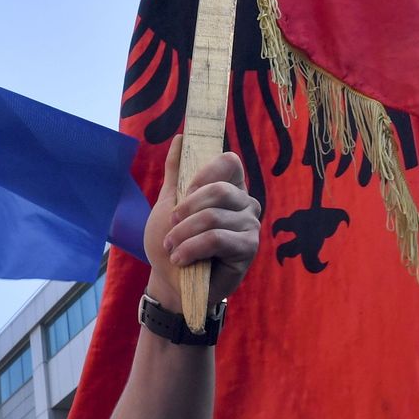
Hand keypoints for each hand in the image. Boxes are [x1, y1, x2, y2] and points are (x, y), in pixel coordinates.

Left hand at [143, 135, 259, 310]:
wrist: (171, 280)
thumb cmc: (172, 241)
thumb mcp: (168, 203)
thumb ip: (177, 172)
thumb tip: (180, 137)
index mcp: (228, 187)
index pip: (229, 161)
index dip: (204, 172)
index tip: (183, 192)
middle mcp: (245, 202)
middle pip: (218, 190)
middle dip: (185, 210)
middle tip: (171, 226)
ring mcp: (250, 225)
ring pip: (212, 217)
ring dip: (183, 234)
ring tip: (172, 248)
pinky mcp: (249, 249)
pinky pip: (217, 239)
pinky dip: (192, 249)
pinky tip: (181, 259)